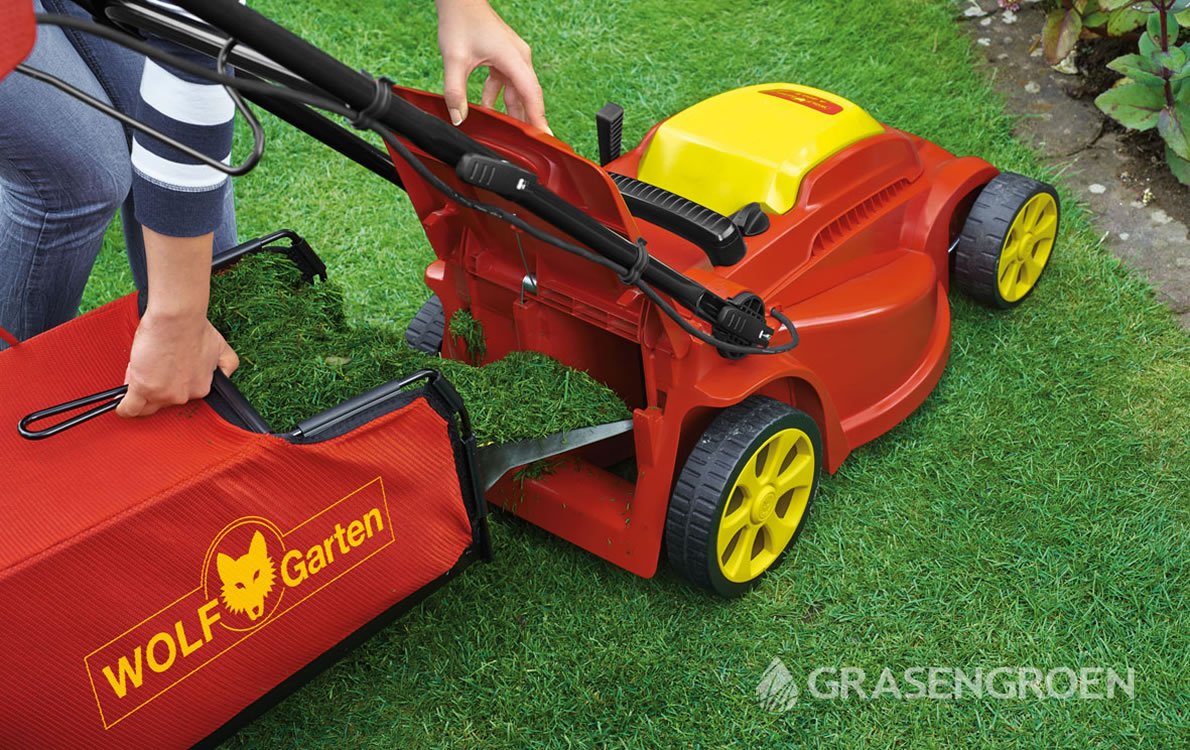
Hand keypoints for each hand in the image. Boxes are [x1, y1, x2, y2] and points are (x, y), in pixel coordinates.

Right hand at [116, 227, 237, 418]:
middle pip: (162, 401)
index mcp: (201, 387)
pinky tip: (121, 407)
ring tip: (137, 374)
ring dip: (139, 392)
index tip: (164, 375)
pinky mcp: (143, 388)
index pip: (180, 395)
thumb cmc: (194, 327)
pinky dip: (124, 409)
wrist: (177, 318)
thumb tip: (226, 376)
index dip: (169, 385)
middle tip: (150, 366)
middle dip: (154, 386)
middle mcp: (185, 395)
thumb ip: (226, 365)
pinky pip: (130, 408)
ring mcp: (164, 394)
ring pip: (145, 404)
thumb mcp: (220, 348)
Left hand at [435, 0, 548, 131]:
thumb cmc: (462, 21)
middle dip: (528, 119)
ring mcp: (513, 57)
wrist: (460, 0)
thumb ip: (455, 91)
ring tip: (511, 131)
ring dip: (511, 109)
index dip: (538, 118)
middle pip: (528, 95)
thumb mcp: (454, 59)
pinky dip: (499, 96)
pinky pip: (506, 83)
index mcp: (513, 58)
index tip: (545, 136)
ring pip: (517, 90)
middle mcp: (519, 58)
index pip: (531, 94)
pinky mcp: (504, 57)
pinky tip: (488, 108)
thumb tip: (458, 116)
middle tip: (532, 142)